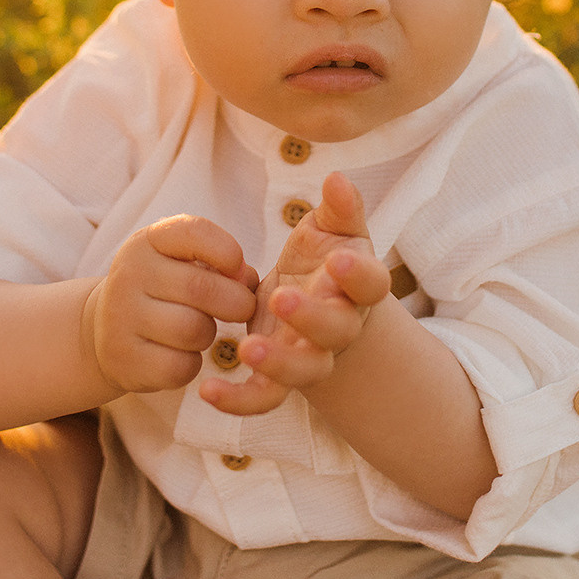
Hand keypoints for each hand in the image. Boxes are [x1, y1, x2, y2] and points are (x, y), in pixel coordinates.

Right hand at [83, 215, 258, 395]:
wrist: (105, 329)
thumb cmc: (162, 291)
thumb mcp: (182, 263)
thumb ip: (220, 263)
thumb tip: (247, 280)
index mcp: (147, 242)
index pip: (194, 232)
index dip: (228, 251)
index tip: (236, 268)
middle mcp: (129, 274)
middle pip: (201, 288)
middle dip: (237, 302)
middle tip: (242, 308)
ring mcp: (121, 317)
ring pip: (193, 330)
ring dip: (210, 335)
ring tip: (201, 331)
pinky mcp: (124, 358)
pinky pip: (180, 366)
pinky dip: (192, 364)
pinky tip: (182, 355)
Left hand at [200, 172, 390, 415]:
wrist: (315, 303)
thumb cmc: (326, 259)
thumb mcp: (334, 229)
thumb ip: (340, 207)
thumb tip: (337, 177)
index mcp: (357, 287)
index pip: (370, 283)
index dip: (358, 274)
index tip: (336, 258)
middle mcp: (340, 326)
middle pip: (337, 331)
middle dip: (311, 318)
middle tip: (281, 298)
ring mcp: (310, 355)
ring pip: (304, 370)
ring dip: (278, 364)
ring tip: (245, 349)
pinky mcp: (278, 375)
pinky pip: (264, 397)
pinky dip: (238, 401)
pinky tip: (207, 390)